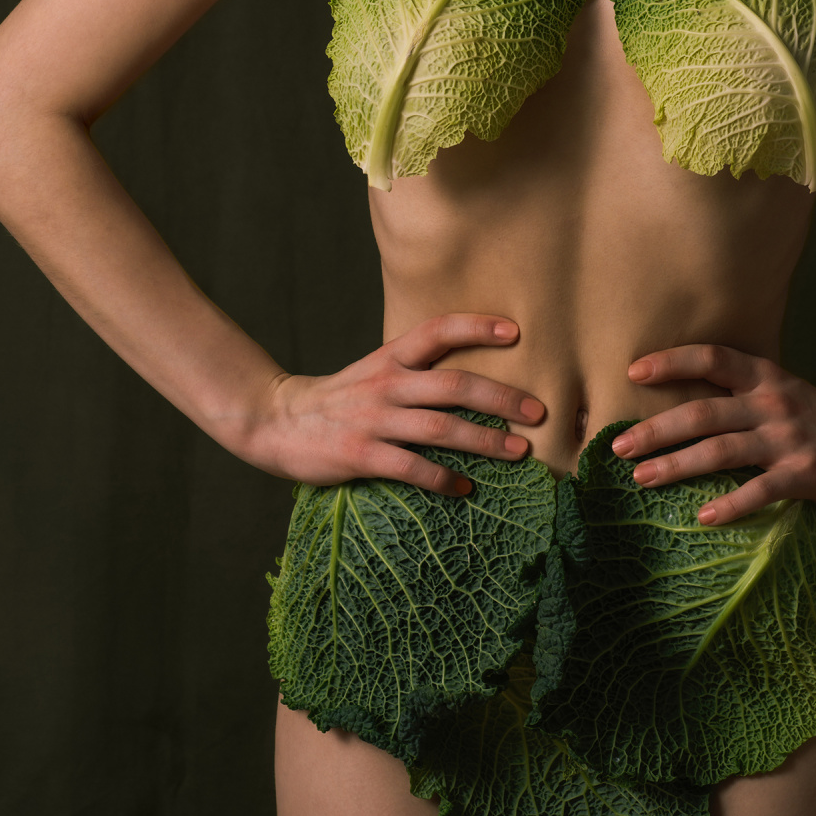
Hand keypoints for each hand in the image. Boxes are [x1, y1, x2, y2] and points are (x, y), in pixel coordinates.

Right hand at [240, 313, 545, 494]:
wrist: (277, 420)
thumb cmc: (340, 399)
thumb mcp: (375, 371)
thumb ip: (415, 371)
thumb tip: (475, 381)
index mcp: (390, 357)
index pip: (437, 331)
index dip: (475, 327)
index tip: (515, 330)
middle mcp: (386, 383)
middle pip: (453, 384)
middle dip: (501, 397)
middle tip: (538, 410)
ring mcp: (373, 419)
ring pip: (440, 428)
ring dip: (485, 440)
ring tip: (520, 451)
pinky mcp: (359, 455)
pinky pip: (410, 468)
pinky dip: (442, 479)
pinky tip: (466, 488)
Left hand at [613, 343, 815, 524]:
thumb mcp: (784, 392)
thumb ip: (744, 394)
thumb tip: (686, 405)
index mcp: (766, 377)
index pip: (713, 357)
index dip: (673, 361)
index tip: (633, 371)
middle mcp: (772, 403)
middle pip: (704, 411)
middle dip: (656, 428)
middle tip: (618, 446)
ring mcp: (787, 439)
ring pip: (721, 450)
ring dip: (676, 465)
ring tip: (641, 479)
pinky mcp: (804, 474)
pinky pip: (760, 490)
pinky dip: (730, 504)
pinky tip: (703, 517)